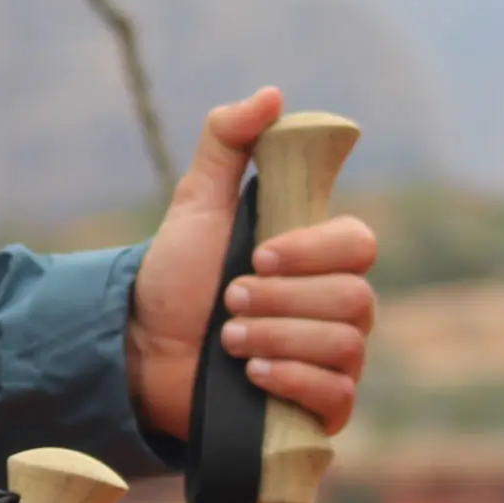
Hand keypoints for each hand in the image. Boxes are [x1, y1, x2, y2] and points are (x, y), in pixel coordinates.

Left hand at [126, 86, 378, 441]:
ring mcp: (334, 360)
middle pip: (355, 298)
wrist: (143, 351)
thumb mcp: (193, 202)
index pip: (360, 243)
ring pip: (346, 345)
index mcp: (317, 257)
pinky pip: (339, 396)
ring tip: (228, 339)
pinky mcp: (321, 408)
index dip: (313, 250)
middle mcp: (336, 307)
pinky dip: (292, 380)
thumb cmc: (175, 276)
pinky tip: (252, 374)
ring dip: (278, 336)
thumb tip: (273, 94)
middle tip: (229, 299)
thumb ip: (227, 142)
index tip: (256, 253)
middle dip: (281, 299)